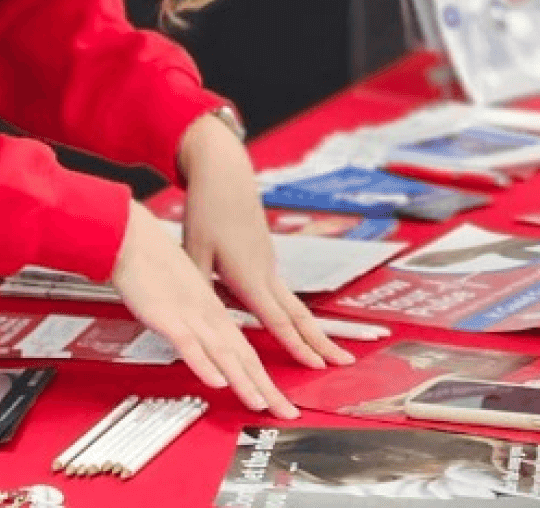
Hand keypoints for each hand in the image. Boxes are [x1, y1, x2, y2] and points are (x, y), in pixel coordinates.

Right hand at [109, 200, 298, 417]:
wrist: (134, 239)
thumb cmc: (154, 264)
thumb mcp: (181, 295)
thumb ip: (195, 318)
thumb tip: (203, 342)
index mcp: (213, 311)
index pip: (245, 349)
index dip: (262, 376)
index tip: (276, 399)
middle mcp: (208, 315)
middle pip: (243, 356)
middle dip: (265, 388)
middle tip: (286, 412)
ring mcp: (190, 316)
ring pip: (223, 353)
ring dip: (243, 380)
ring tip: (261, 403)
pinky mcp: (168, 317)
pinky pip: (189, 344)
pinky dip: (204, 364)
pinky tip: (216, 381)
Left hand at [177, 111, 352, 374]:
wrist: (224, 173)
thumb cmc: (207, 210)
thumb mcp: (194, 252)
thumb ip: (198, 288)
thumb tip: (194, 322)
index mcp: (249, 275)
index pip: (277, 318)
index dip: (295, 344)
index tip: (316, 366)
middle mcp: (266, 271)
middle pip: (300, 314)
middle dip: (322, 341)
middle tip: (345, 361)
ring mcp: (269, 263)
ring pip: (295, 304)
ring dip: (313, 330)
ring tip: (328, 351)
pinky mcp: (265, 257)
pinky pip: (284, 293)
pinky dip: (297, 315)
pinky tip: (297, 327)